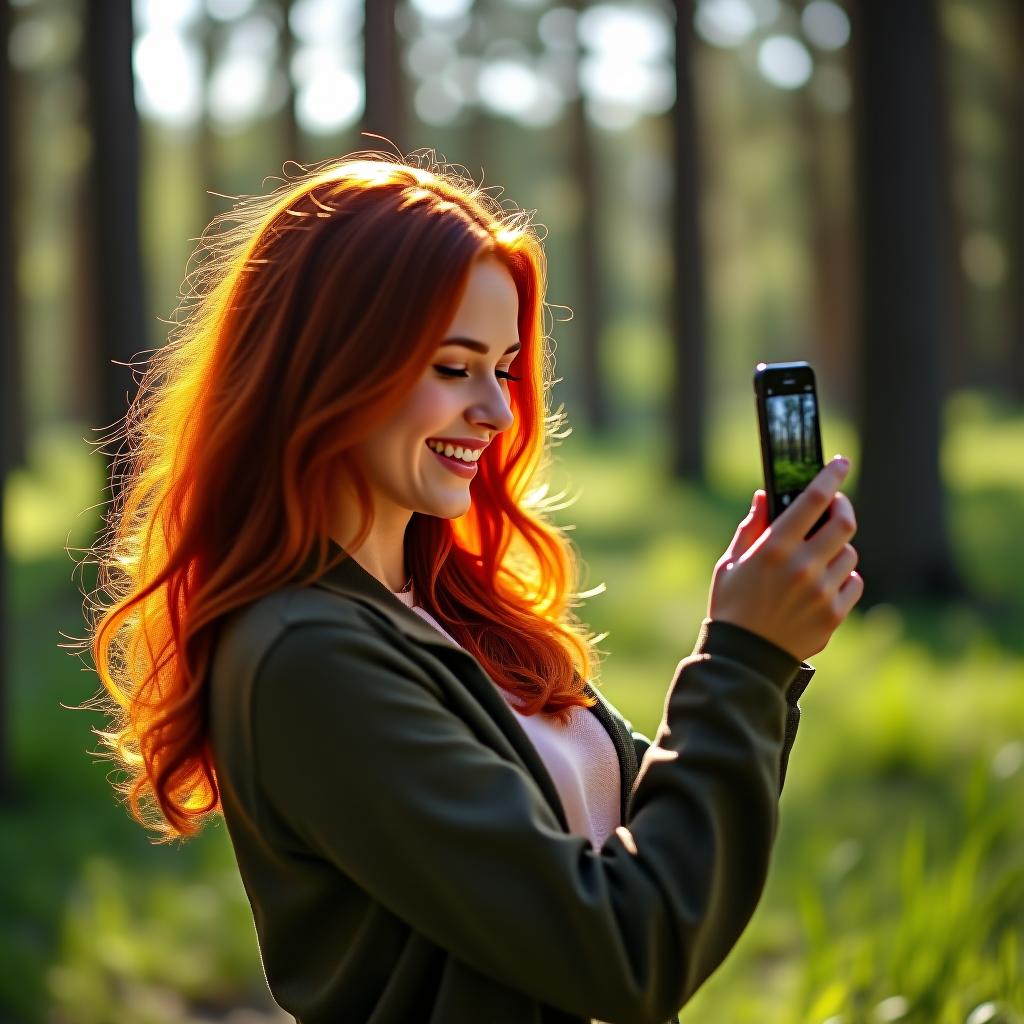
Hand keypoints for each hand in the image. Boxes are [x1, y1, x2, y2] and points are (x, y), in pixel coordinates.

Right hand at [706, 456, 863, 661]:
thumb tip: (766, 495)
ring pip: (849, 554)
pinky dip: (843, 577)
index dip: (830, 476)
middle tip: (836, 506)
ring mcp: (822, 592)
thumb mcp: (731, 562)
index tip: (840, 463)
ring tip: (819, 555)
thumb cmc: (731, 606)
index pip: (812, 500)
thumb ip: (751, 527)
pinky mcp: (834, 615)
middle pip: (844, 524)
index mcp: (774, 549)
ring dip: (837, 548)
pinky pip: (853, 582)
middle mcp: (803, 567)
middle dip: (843, 508)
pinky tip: (823, 582)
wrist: (744, 659)